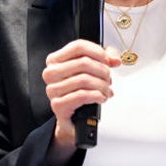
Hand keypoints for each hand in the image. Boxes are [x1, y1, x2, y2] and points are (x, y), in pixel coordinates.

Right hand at [42, 39, 121, 164]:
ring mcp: (53, 89)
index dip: (98, 52)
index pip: (78, 46)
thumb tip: (114, 59)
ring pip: (84, 79)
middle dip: (102, 71)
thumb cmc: (80, 92)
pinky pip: (82, 95)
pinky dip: (96, 96)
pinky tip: (101, 98)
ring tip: (106, 90)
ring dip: (102, 86)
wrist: (73, 119)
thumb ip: (105, 58)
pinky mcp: (58, 105)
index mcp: (55, 60)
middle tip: (108, 79)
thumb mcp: (92, 70)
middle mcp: (51, 73)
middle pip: (83, 62)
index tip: (107, 60)